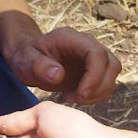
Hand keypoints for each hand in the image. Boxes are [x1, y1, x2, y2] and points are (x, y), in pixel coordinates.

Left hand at [3, 26, 120, 103]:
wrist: (30, 60)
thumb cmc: (26, 58)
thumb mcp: (25, 61)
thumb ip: (39, 66)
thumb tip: (58, 75)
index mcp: (72, 39)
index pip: (97, 53)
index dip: (95, 75)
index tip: (81, 93)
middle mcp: (88, 45)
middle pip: (112, 64)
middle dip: (99, 87)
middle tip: (77, 98)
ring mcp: (94, 58)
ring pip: (112, 76)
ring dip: (99, 93)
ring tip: (74, 98)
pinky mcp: (96, 71)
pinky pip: (106, 85)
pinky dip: (96, 96)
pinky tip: (76, 97)